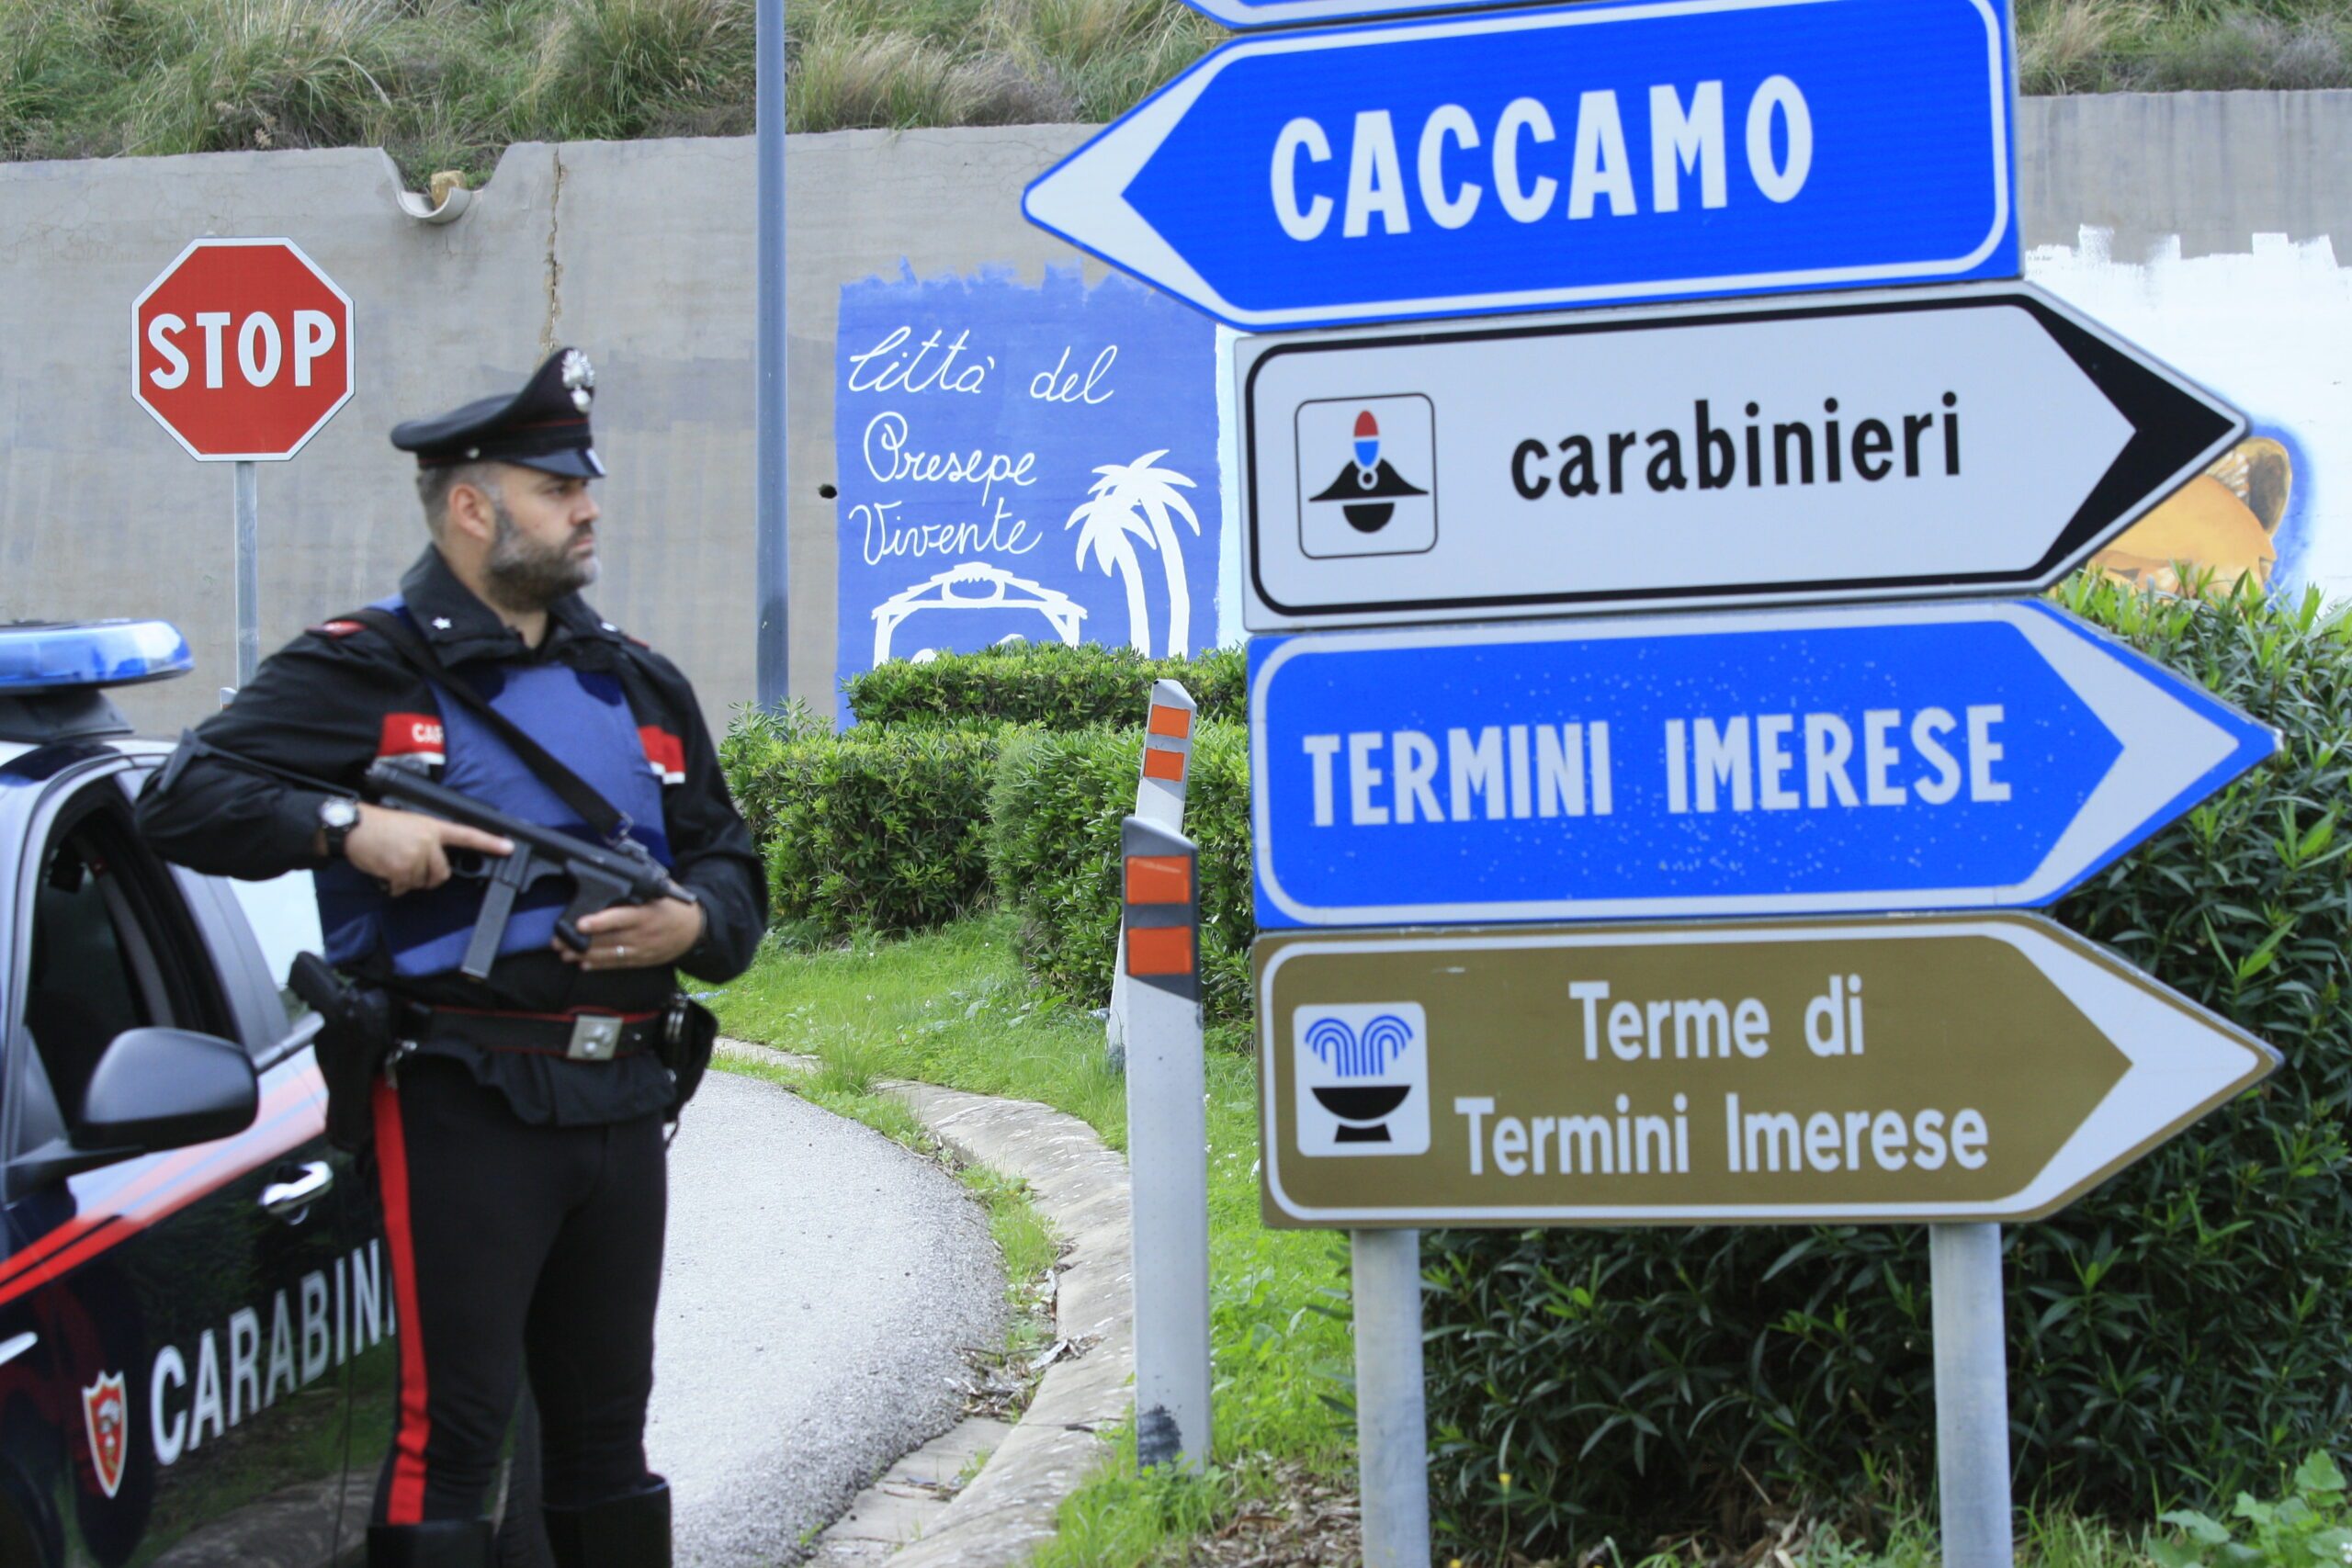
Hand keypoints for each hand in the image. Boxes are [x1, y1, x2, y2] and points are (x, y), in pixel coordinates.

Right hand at [340, 804, 512, 895]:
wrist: (354, 826)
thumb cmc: (380, 825)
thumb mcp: (411, 823)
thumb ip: (430, 839)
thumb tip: (438, 860)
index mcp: (433, 827)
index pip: (467, 834)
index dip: (489, 842)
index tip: (508, 848)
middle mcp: (428, 841)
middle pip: (442, 873)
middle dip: (428, 876)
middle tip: (410, 865)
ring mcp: (415, 856)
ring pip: (421, 882)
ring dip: (406, 879)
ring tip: (392, 861)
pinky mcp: (400, 870)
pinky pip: (403, 887)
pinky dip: (393, 885)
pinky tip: (384, 869)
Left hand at [560, 898, 705, 970]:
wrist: (696, 930)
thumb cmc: (673, 907)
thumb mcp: (660, 893)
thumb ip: (637, 889)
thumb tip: (612, 879)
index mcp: (646, 914)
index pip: (619, 918)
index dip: (598, 923)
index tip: (580, 924)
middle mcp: (642, 935)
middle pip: (607, 940)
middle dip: (580, 942)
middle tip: (557, 941)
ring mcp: (641, 951)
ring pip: (608, 954)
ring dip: (584, 955)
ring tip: (564, 953)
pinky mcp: (641, 961)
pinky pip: (617, 965)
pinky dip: (599, 965)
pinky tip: (584, 964)